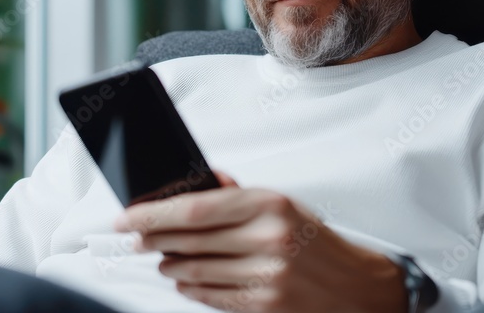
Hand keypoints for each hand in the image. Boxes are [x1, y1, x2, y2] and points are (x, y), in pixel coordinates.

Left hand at [114, 171, 406, 312]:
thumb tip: (194, 184)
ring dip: (171, 265)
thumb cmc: (312, 239)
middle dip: (153, 240)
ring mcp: (266, 276)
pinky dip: (191, 288)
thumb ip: (236, 195)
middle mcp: (268, 238)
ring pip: (193, 271)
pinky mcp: (264, 306)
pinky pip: (210, 296)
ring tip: (166, 258)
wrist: (356, 286)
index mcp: (269, 204)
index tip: (126, 217)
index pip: (194, 208)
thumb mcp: (281, 204)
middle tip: (135, 238)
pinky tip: (186, 280)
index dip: (153, 214)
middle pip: (188, 240)